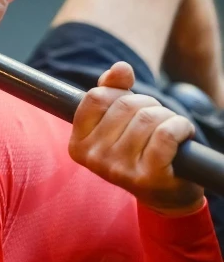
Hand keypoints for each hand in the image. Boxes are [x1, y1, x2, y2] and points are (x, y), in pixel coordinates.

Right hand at [70, 61, 203, 214]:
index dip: (119, 92)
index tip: (130, 105)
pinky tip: (182, 133)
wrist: (164, 193)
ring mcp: (119, 170)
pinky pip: (165, 134)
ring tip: (170, 128)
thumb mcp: (118, 121)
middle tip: (157, 119)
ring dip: (168, 116)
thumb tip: (120, 68)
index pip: (96, 97)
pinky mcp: (147, 177)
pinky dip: (180, 127)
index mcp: (78, 144)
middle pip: (125, 105)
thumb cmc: (138, 151)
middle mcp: (94, 159)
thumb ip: (113, 90)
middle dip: (149, 104)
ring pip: (147, 118)